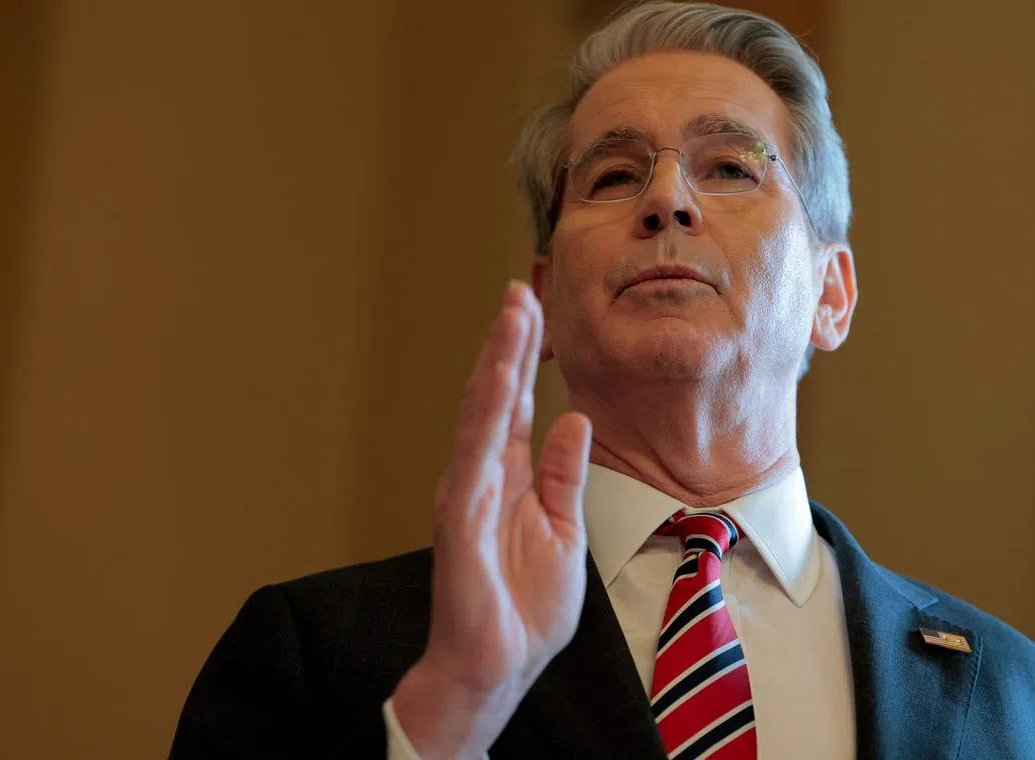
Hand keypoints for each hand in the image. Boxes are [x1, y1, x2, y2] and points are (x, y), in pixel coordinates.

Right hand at [392, 281, 591, 757]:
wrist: (498, 667)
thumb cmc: (524, 608)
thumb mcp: (563, 530)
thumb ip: (564, 475)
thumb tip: (574, 419)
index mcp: (510, 478)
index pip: (518, 405)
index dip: (526, 358)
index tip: (537, 310)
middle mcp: (483, 474)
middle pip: (496, 396)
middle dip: (509, 342)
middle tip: (521, 289)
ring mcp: (468, 491)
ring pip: (481, 412)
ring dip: (497, 360)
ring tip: (512, 311)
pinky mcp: (460, 514)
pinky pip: (475, 453)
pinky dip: (487, 410)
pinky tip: (499, 374)